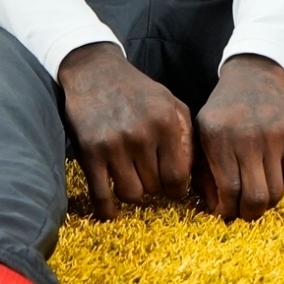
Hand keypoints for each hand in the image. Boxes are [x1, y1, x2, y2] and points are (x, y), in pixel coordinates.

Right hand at [58, 42, 192, 218]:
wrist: (95, 71)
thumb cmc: (137, 91)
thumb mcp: (171, 103)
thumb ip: (187, 137)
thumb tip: (194, 177)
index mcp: (166, 122)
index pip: (177, 177)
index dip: (175, 188)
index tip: (171, 186)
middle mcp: (141, 134)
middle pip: (155, 187)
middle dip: (154, 185)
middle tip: (147, 174)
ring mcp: (113, 145)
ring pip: (131, 194)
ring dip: (133, 191)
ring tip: (130, 177)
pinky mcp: (89, 152)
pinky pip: (100, 195)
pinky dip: (106, 210)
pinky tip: (111, 212)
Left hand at [195, 55, 283, 221]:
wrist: (255, 75)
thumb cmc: (225, 112)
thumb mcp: (204, 134)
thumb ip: (205, 172)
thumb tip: (216, 210)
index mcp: (217, 137)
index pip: (229, 189)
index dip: (229, 209)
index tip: (227, 212)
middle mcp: (247, 137)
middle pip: (256, 196)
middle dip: (250, 213)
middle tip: (246, 212)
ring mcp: (274, 135)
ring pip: (277, 191)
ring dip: (268, 201)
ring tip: (259, 193)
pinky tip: (275, 174)